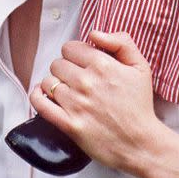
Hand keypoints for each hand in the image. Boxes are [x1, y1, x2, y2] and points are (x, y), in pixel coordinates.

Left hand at [29, 30, 164, 172]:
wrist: (141, 144)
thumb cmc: (140, 105)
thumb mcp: (140, 66)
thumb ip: (121, 42)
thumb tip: (94, 33)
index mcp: (102, 65)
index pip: (70, 48)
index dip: (75, 54)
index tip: (82, 63)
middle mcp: (86, 82)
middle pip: (57, 64)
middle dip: (66, 69)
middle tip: (76, 79)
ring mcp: (75, 103)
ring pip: (48, 82)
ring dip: (55, 84)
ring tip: (67, 91)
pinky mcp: (69, 124)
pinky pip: (41, 104)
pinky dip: (37, 96)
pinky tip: (43, 94)